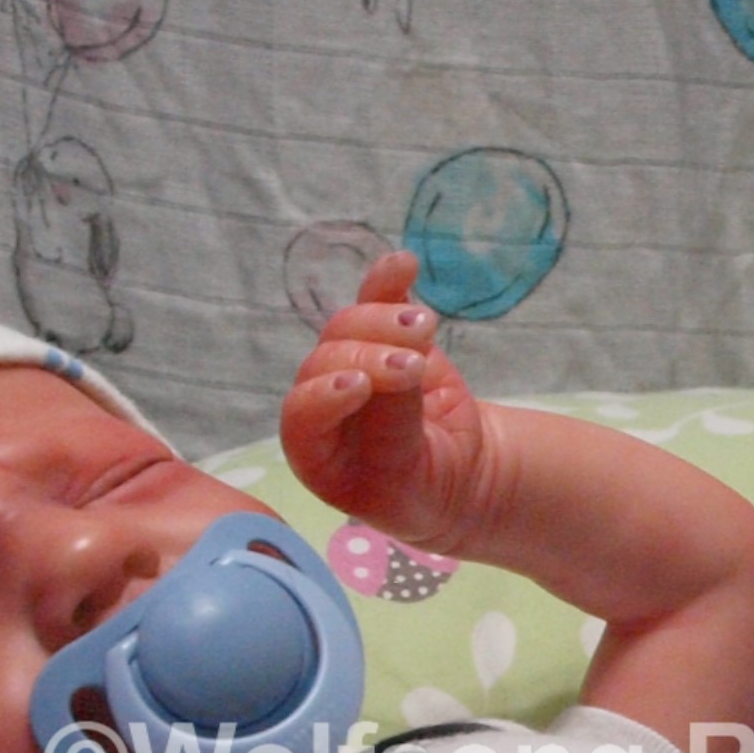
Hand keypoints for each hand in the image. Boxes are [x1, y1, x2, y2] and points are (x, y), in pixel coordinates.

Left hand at [280, 252, 505, 550]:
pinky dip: (388, 281)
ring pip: (350, 327)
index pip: (301, 415)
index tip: (360, 388)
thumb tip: (403, 365)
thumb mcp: (409, 477)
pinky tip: (403, 263)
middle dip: (370, 358)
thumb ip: (396, 426)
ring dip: (384, 320)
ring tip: (425, 327)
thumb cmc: (419, 489)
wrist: (452, 472)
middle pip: (328, 361)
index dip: (324, 396)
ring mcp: (350, 362)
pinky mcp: (381, 337)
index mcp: (312, 449)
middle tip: (415, 367)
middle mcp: (320, 399)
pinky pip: (376, 302)